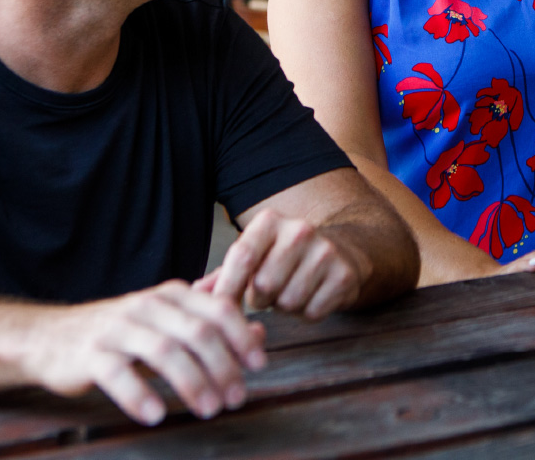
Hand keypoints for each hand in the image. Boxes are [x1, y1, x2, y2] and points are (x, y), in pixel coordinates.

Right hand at [22, 280, 265, 425]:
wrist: (51, 337)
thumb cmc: (122, 332)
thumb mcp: (168, 321)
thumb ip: (212, 326)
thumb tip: (260, 334)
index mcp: (172, 294)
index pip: (217, 309)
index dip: (242, 336)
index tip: (258, 366)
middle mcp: (148, 305)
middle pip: (197, 332)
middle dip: (223, 366)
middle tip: (237, 398)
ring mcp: (118, 328)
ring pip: (164, 352)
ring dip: (192, 383)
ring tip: (209, 410)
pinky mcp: (89, 355)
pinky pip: (118, 374)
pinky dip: (140, 395)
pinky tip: (157, 416)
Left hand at [199, 208, 370, 319]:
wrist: (344, 250)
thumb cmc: (287, 258)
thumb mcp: (257, 256)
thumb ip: (223, 274)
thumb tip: (190, 295)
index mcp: (271, 221)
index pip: (241, 256)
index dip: (227, 288)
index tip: (218, 311)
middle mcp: (300, 230)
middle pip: (263, 286)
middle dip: (261, 299)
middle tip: (269, 291)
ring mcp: (325, 251)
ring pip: (288, 302)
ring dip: (285, 307)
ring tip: (291, 291)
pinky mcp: (344, 275)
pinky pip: (312, 312)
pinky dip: (308, 313)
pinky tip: (313, 296)